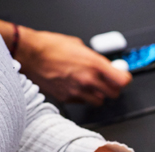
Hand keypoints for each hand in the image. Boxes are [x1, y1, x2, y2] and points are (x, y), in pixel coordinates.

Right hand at [14, 27, 131, 104]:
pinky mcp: (67, 98)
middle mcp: (89, 80)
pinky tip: (75, 86)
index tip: (122, 78)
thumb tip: (103, 64)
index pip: (122, 81)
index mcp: (95, 64)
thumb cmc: (50, 46)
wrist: (29, 54)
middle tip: (108, 83)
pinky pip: (82, 101)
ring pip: (99, 101)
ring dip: (98, 95)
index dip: (124, 79)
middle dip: (113, 89)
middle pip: (114, 94)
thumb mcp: (79, 46)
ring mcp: (78, 91)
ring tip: (90, 86)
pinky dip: (82, 97)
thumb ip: (94, 58)